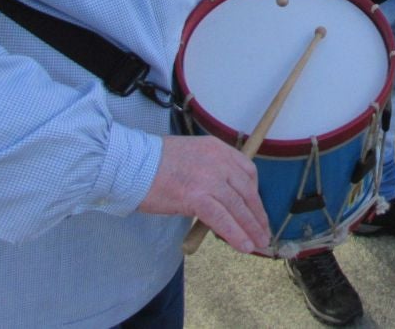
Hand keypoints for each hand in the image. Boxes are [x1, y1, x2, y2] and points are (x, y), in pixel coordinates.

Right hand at [138, 136, 269, 254]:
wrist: (131, 164)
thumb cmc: (153, 162)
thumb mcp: (190, 156)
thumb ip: (208, 171)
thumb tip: (219, 198)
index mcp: (217, 148)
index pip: (247, 171)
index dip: (254, 193)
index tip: (256, 209)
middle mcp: (218, 161)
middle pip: (247, 191)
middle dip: (257, 215)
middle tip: (263, 231)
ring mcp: (209, 178)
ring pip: (238, 207)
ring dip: (251, 228)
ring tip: (259, 243)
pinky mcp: (197, 197)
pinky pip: (223, 219)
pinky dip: (236, 234)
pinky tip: (244, 246)